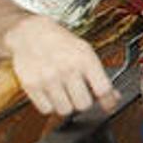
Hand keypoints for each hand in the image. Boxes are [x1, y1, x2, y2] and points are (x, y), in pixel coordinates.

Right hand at [3, 15, 117, 116]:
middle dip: (83, 101)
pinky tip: (50, 93)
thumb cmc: (60, 42)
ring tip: (63, 93)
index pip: (103, 89)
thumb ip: (99, 74)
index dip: (108, 100)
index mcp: (84, 58)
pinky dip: (49, 105)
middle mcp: (67, 68)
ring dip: (66, 105)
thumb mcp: (85, 51)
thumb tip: (113, 97)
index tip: (108, 104)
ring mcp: (48, 78)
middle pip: (84, 104)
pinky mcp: (31, 85)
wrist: (29, 32)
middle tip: (79, 94)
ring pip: (65, 110)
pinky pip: (46, 110)